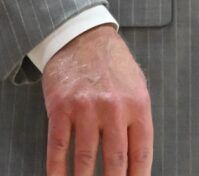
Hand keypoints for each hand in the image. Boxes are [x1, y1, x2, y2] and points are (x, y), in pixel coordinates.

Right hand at [41, 24, 152, 175]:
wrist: (82, 36)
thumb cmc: (112, 65)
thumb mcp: (136, 87)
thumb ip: (137, 121)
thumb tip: (136, 162)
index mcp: (137, 105)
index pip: (141, 153)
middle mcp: (114, 108)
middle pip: (116, 161)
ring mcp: (86, 108)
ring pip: (86, 159)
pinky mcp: (61, 108)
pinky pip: (59, 147)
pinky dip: (57, 170)